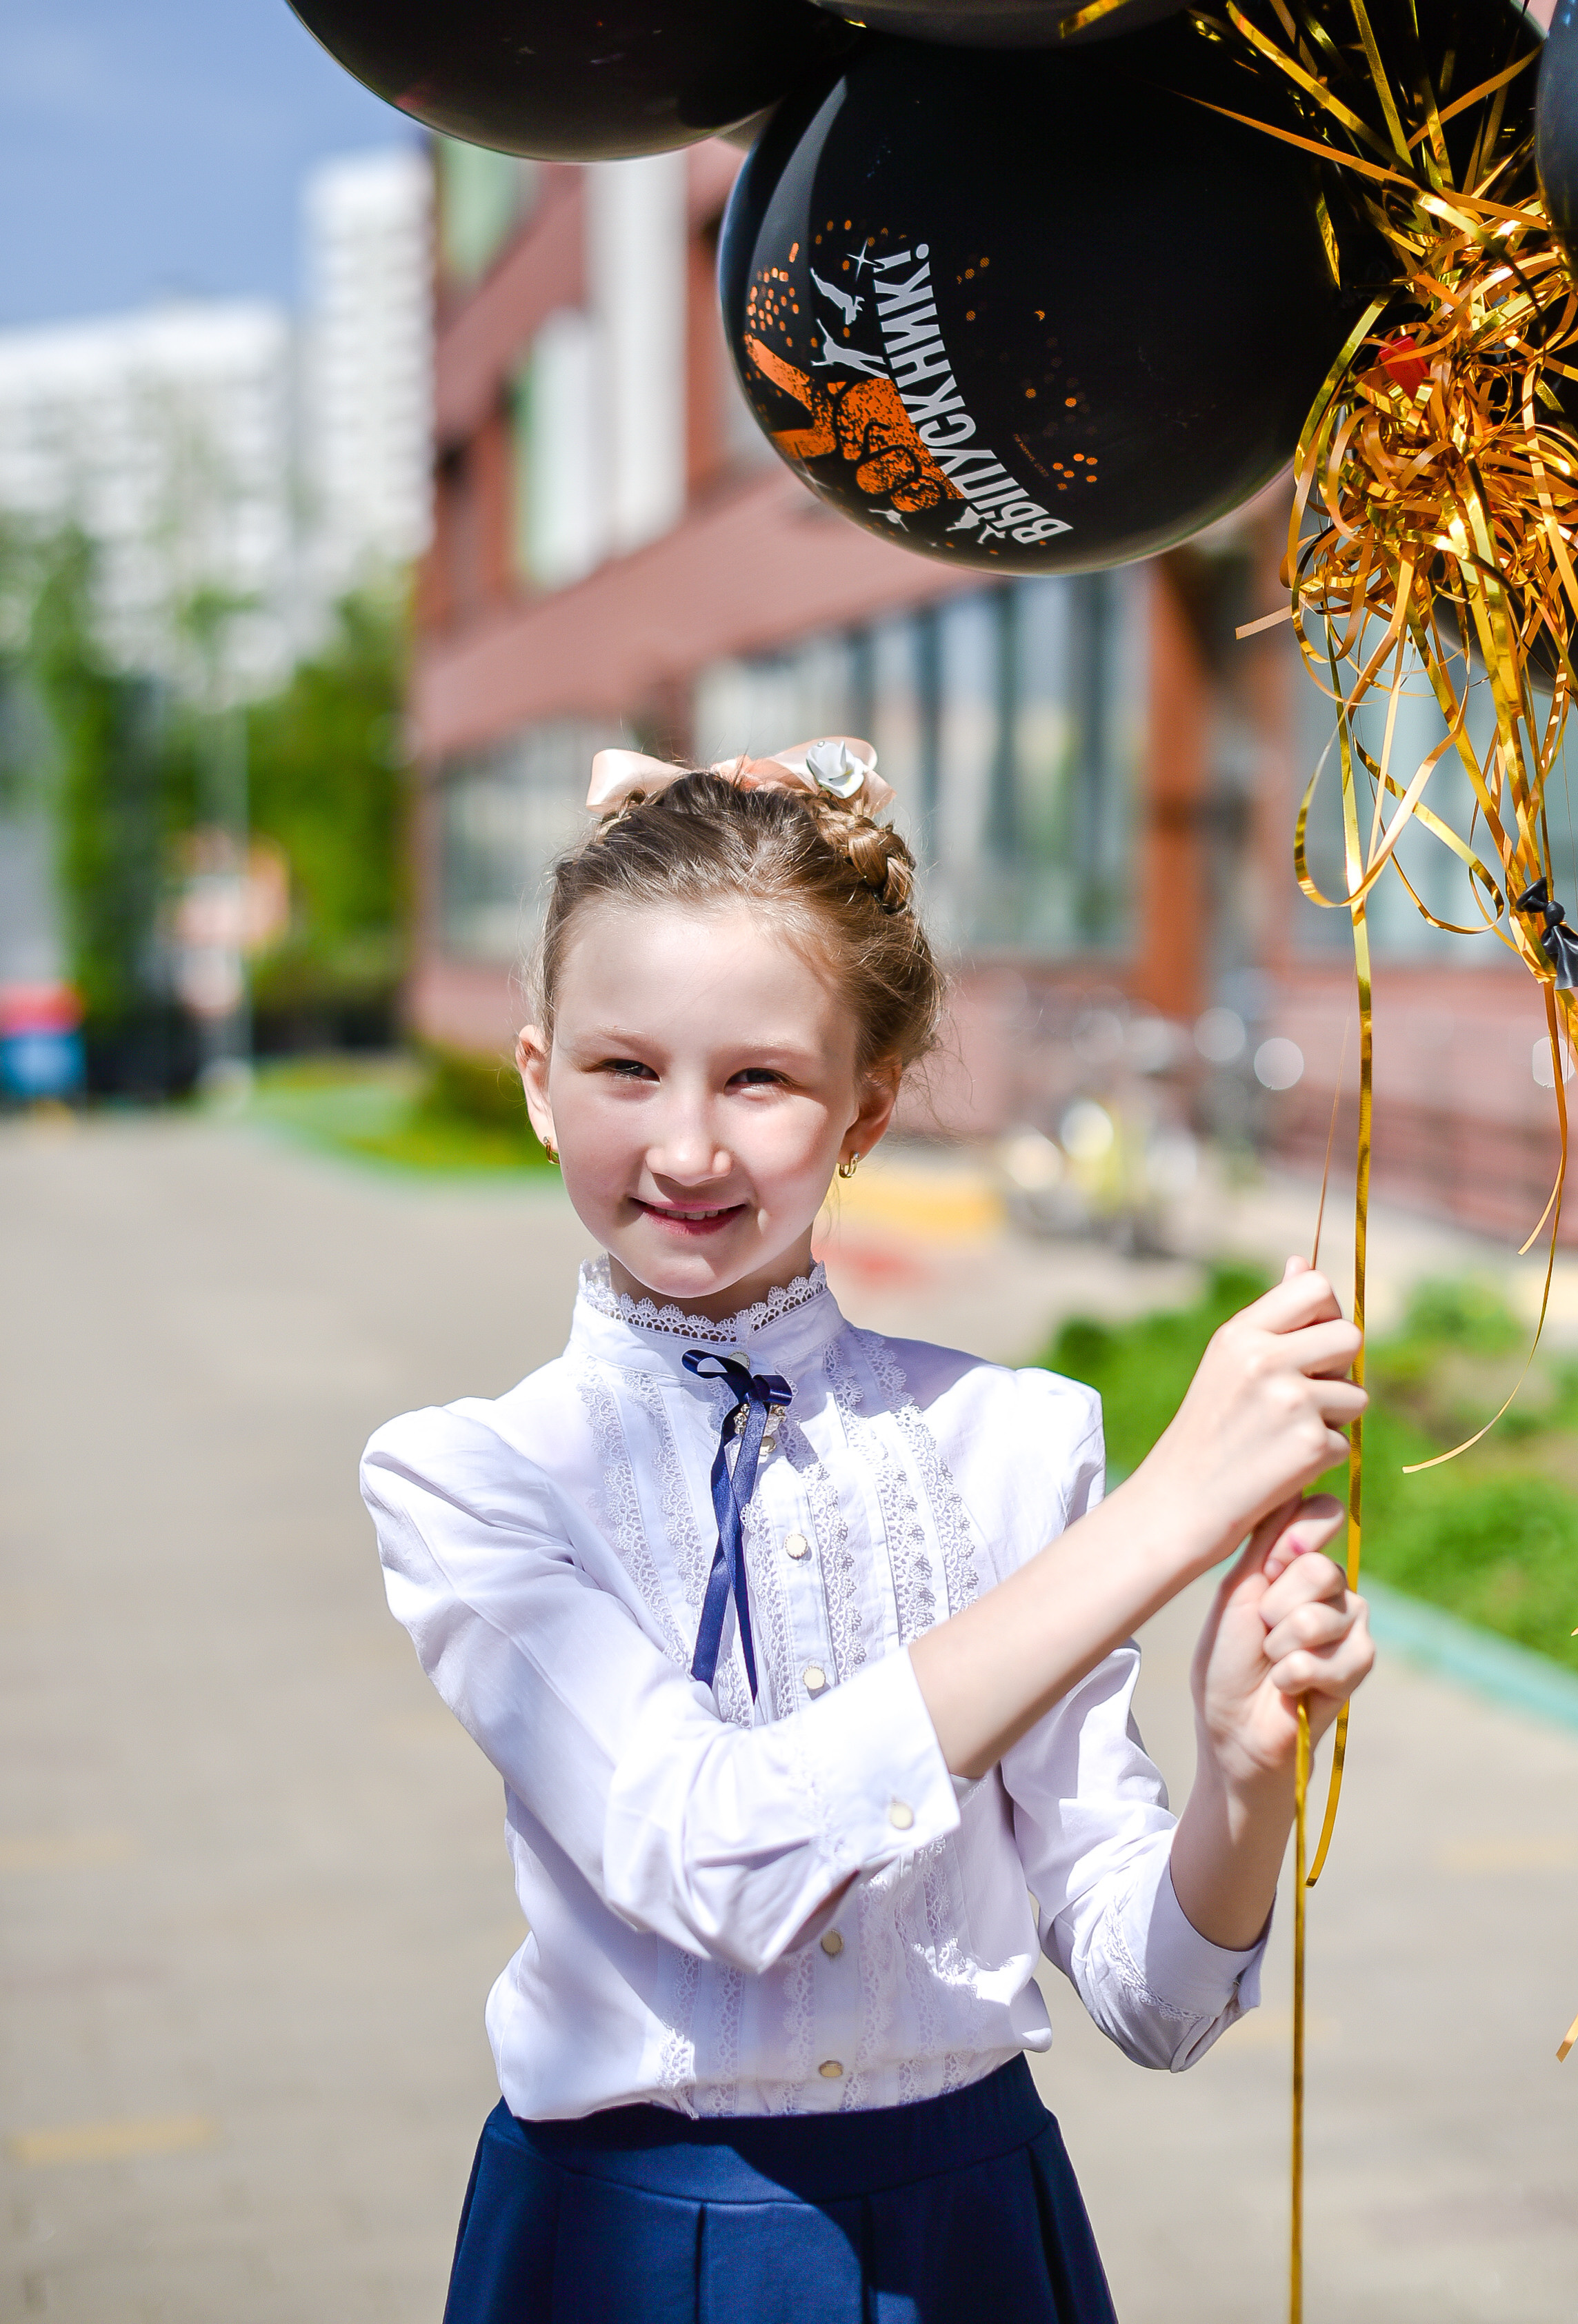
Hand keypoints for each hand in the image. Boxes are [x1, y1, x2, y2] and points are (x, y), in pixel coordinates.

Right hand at [1131, 1254, 1365, 1575]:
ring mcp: (1289, 1401)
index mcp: (1240, 1333)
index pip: (1316, 1288)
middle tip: (1301, 1402)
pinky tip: (1281, 1470)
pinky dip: (1321, 1461)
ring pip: (1356, 1396)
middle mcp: (1264, 1358)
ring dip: (1333, 1421)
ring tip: (1282, 1439)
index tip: (1310, 1348)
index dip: (1326, 1315)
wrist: (1176, 1507)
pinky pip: (1346, 1443)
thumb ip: (1272, 1318)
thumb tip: (1302, 1261)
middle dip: (1338, 1371)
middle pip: (1350, 1337)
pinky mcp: (1309, 1446)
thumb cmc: (1205, 1433)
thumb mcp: (1228, 1363)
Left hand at [1190, 1492, 1374, 1790]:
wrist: (1232, 1729)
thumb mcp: (1236, 1594)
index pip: (1321, 1514)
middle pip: (1318, 1567)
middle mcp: (1329, 1586)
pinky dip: (1300, 1674)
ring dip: (1283, 1646)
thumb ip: (1266, 1544)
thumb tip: (1290, 1486)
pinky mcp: (1361, 1662)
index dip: (1298, 1534)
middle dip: (1275, 1608)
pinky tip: (1290, 1687)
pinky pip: (1341, 1654)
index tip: (1271, 1565)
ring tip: (1272, 1664)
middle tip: (1261, 1635)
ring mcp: (1350, 1623)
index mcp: (1294, 1562)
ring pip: (1326, 1613)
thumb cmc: (1226, 1663)